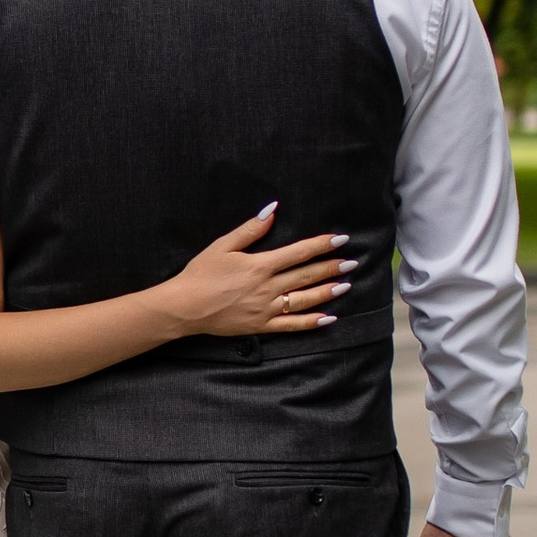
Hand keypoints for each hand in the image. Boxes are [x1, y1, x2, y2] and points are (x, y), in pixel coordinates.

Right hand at [156, 204, 349, 341]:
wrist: (185, 307)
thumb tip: (272, 210)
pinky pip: (292, 325)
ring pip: (304, 300)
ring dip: (327, 292)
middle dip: (331, 267)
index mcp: (260, 265)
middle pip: (307, 275)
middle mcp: (268, 287)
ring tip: (345, 285)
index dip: (321, 245)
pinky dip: (312, 322)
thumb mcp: (222, 246)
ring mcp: (266, 309)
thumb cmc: (200, 273)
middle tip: (352, 262)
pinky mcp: (261, 326)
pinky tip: (329, 317)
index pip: (299, 252)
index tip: (341, 239)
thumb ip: (250, 229)